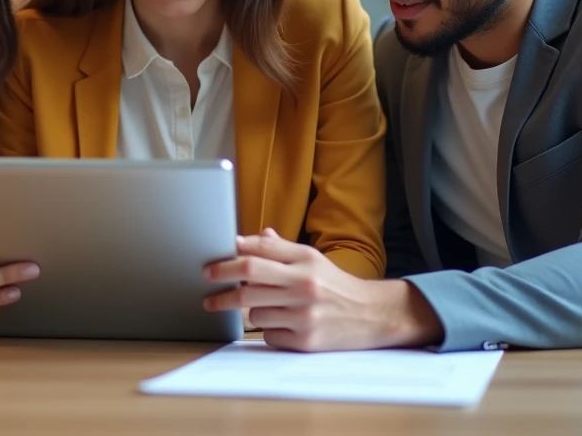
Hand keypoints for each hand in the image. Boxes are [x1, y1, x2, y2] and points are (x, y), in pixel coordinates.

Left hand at [203, 228, 442, 351]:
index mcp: (305, 261)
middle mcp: (304, 286)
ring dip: (252, 311)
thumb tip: (244, 241)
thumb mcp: (311, 259)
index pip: (258, 253)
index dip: (229, 258)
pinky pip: (268, 336)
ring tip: (271, 309)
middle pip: (249, 282)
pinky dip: (269, 331)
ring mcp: (305, 315)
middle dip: (222, 287)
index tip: (210, 267)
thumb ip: (278, 249)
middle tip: (208, 291)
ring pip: (255, 313)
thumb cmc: (335, 285)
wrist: (373, 315)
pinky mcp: (306, 341)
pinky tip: (285, 326)